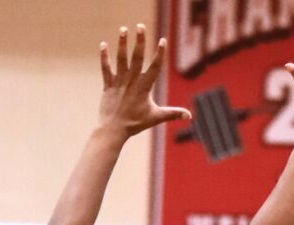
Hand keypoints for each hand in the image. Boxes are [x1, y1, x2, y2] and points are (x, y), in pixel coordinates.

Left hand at [98, 24, 189, 138]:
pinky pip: (106, 67)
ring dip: (122, 43)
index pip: (154, 67)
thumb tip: (189, 116)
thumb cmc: (136, 123)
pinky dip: (104, 56)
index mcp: (145, 87)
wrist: (114, 129)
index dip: (159, 54)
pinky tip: (104, 44)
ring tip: (124, 29)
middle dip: (140, 41)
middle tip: (140, 26)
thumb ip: (172, 114)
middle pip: (137, 57)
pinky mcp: (109, 84)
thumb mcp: (156, 118)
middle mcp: (132, 81)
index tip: (162, 40)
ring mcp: (120, 81)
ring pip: (121, 59)